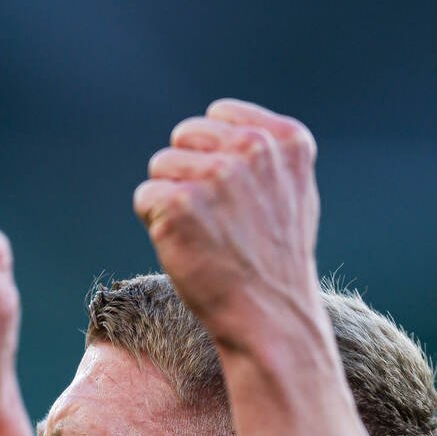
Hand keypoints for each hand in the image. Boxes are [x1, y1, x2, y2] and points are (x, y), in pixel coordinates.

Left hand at [134, 99, 321, 348]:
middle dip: (189, 175)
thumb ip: (263, 156)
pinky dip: (157, 227)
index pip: (218, 117)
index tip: (235, 202)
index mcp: (285, 141)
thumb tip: (215, 125)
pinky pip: (145, 198)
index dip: (215, 158)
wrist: (270, 319)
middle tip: (216, 224)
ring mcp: (214, 175)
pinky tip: (187, 250)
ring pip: (161, 165)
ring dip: (171, 201)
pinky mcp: (179, 203)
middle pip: (185, 136)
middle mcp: (253, 149)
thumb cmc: (275, 265)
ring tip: (204, 238)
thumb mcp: (291, 195)